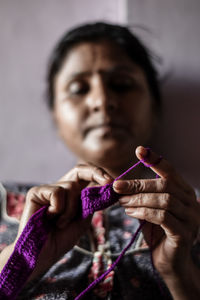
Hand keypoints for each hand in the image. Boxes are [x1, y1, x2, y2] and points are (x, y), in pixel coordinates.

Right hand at [16, 164, 112, 278]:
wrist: (42, 255)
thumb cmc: (61, 239)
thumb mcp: (83, 219)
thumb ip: (91, 203)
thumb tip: (105, 188)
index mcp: (71, 194)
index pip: (85, 175)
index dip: (98, 174)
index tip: (111, 182)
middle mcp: (59, 188)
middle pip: (79, 170)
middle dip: (96, 173)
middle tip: (108, 182)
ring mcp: (47, 189)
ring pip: (71, 187)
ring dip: (71, 209)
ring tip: (61, 223)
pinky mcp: (36, 192)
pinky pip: (57, 192)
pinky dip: (59, 209)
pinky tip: (50, 219)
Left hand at [113, 146, 199, 279]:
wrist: (170, 263)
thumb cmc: (158, 233)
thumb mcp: (151, 209)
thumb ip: (143, 196)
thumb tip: (121, 184)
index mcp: (184, 192)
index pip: (170, 171)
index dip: (155, 159)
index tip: (139, 150)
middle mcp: (191, 202)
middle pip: (164, 184)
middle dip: (138, 184)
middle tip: (117, 186)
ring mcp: (190, 218)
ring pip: (163, 199)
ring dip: (138, 199)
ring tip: (122, 201)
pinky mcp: (183, 233)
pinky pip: (162, 216)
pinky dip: (143, 212)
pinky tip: (131, 212)